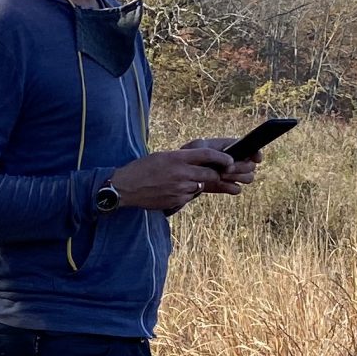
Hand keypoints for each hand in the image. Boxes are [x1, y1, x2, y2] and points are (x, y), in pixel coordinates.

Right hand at [109, 142, 258, 214]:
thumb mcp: (163, 156)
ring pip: (200, 186)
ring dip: (196, 184)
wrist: (125, 187)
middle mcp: (181, 172)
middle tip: (213, 173)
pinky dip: (186, 193)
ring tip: (180, 182)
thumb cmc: (142, 169)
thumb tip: (200, 161)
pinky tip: (171, 190)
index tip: (230, 160)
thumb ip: (182, 159)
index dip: (223, 158)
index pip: (208, 155)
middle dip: (214, 174)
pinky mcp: (177, 200)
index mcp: (178, 157)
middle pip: (210, 173)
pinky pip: (190, 196)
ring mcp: (180, 188)